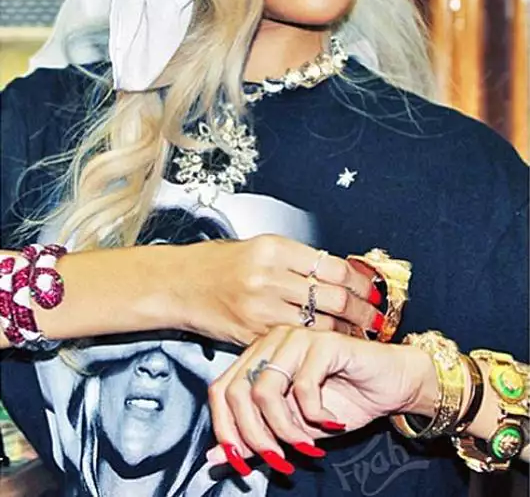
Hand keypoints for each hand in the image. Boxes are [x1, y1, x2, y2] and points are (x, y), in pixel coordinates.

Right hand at [175, 234, 383, 345]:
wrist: (180, 283)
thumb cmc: (219, 263)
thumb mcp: (260, 247)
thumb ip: (296, 260)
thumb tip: (336, 273)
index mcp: (274, 248)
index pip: (333, 266)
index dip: (360, 282)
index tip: (372, 290)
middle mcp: (269, 277)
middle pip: (332, 297)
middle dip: (361, 311)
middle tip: (376, 317)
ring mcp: (260, 308)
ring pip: (318, 324)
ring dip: (344, 332)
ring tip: (358, 334)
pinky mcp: (252, 334)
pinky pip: (294, 341)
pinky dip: (315, 345)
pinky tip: (327, 344)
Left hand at [207, 325, 434, 474]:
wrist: (391, 385)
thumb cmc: (343, 402)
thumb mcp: (294, 428)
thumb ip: (256, 437)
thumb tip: (216, 458)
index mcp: (258, 356)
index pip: (220, 390)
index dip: (225, 430)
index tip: (241, 462)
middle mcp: (271, 341)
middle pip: (237, 392)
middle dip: (254, 436)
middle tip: (278, 459)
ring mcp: (296, 338)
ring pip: (264, 390)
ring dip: (284, 429)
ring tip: (306, 444)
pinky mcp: (323, 342)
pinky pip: (303, 387)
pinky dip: (315, 416)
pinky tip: (330, 422)